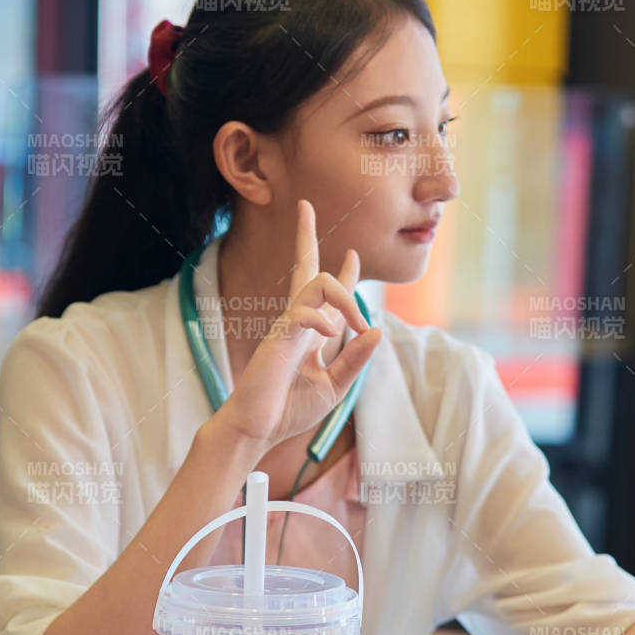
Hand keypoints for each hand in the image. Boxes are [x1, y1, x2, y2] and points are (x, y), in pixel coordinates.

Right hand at [209, 199, 381, 450]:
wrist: (257, 429)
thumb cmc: (289, 410)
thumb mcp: (334, 386)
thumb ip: (354, 360)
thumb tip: (377, 330)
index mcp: (310, 334)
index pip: (327, 293)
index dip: (344, 273)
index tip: (353, 254)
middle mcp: (298, 323)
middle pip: (304, 268)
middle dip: (305, 235)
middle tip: (305, 205)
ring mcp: (286, 327)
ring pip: (315, 283)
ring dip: (344, 293)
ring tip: (356, 321)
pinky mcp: (277, 338)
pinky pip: (302, 312)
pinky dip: (323, 319)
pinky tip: (331, 334)